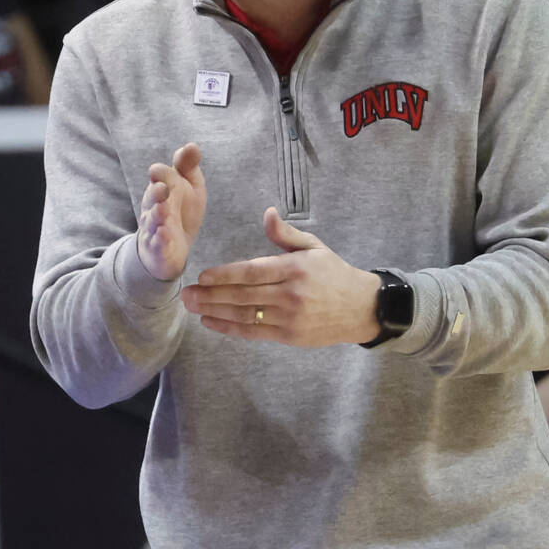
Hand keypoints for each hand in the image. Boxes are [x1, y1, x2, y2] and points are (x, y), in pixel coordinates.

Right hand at [137, 142, 206, 280]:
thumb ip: (188, 167)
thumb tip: (191, 145)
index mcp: (161, 188)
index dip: (165, 173)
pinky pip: (158, 243)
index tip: (163, 168)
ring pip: (154, 220)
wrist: (169, 250)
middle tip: (162, 187)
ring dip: (158, 214)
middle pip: (153, 197)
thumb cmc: (180, 212)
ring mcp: (155, 228)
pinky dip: (160, 239)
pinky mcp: (159, 248)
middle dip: (156, 192)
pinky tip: (165, 234)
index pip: (161, 177)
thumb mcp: (189, 188)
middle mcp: (154, 206)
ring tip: (163, 208)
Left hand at [181, 206, 381, 346]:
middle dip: (211, 295)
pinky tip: (211, 322)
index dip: (225, 275)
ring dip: (215, 312)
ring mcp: (290, 317)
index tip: (203, 276)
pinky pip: (254, 332)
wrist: (361, 308)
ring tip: (192, 307)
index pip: (253, 272)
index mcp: (294, 268)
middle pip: (243, 295)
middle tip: (186, 295)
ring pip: (245, 315)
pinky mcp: (290, 336)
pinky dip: (230, 328)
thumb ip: (286, 234)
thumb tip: (267, 213)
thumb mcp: (314, 247)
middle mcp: (290, 294)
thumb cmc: (334, 274)